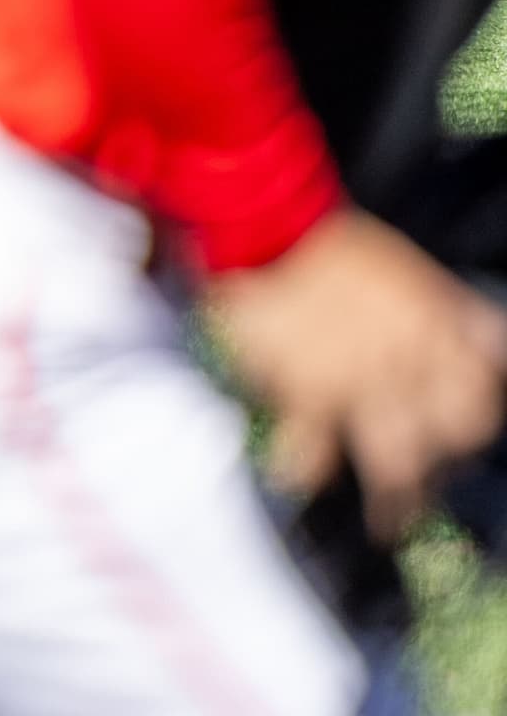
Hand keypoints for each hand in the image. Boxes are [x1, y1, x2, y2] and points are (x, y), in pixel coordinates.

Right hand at [208, 207, 506, 539]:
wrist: (267, 226)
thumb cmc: (335, 249)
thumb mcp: (412, 274)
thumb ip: (455, 313)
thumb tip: (493, 340)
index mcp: (436, 336)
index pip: (476, 403)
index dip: (469, 423)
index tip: (455, 436)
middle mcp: (408, 366)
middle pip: (439, 441)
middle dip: (433, 472)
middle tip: (421, 498)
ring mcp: (357, 384)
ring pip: (391, 460)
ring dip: (392, 497)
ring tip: (388, 525)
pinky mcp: (305, 390)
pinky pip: (311, 449)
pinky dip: (303, 468)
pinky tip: (297, 479)